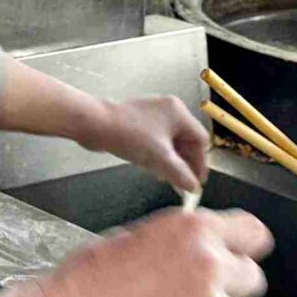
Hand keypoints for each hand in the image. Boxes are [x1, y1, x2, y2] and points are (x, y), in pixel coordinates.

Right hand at [36, 208, 271, 296]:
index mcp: (195, 231)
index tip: (244, 253)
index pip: (253, 233)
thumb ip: (181, 243)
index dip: (246, 245)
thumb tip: (199, 249)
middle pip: (252, 277)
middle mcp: (211, 267)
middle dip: (231, 285)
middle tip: (201, 292)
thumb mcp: (139, 237)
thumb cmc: (91, 278)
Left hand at [88, 95, 210, 196]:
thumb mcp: (160, 159)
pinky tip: (153, 168)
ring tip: (168, 178)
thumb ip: (181, 175)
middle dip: (185, 163)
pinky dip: (158, 154)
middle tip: (182, 183)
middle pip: (186, 140)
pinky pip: (156, 140)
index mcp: (178, 112)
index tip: (196, 182)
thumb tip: (193, 187)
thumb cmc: (128, 135)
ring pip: (171, 141)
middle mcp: (168, 109)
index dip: (200, 163)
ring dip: (172, 161)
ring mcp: (152, 114)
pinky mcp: (138, 121)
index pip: (200, 140)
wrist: (95, 125)